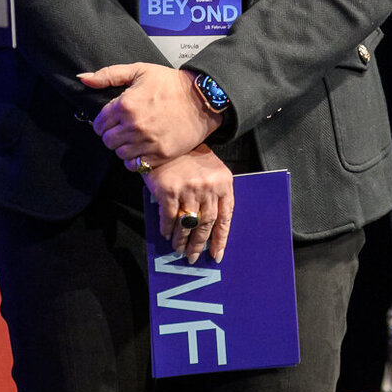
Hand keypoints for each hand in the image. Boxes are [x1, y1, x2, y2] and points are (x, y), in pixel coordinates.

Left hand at [78, 63, 218, 163]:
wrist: (201, 99)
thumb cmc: (170, 83)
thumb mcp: (138, 70)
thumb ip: (108, 75)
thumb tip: (83, 78)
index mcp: (126, 104)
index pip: (99, 123)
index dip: (102, 122)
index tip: (110, 120)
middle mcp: (134, 125)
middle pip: (107, 140)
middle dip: (111, 135)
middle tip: (121, 129)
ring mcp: (148, 142)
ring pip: (120, 154)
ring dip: (122, 148)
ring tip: (131, 138)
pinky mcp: (161, 155)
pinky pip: (136, 166)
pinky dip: (134, 161)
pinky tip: (140, 149)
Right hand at [142, 145, 233, 263]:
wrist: (167, 134)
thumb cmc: (190, 154)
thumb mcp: (210, 169)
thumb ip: (213, 193)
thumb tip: (208, 226)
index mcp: (224, 182)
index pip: (225, 217)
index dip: (220, 239)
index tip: (216, 255)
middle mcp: (208, 187)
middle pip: (206, 224)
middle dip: (199, 244)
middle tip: (193, 257)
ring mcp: (189, 189)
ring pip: (188, 224)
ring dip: (183, 240)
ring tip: (179, 249)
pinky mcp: (169, 190)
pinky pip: (169, 217)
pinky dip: (167, 228)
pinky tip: (166, 234)